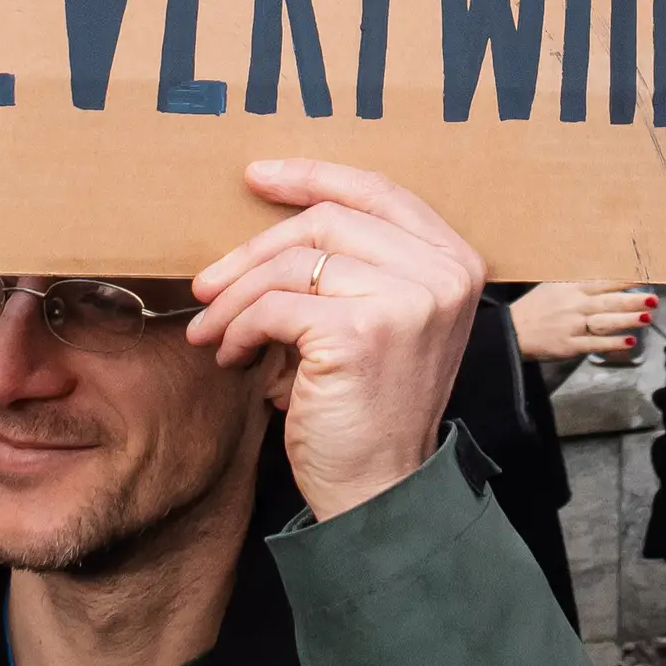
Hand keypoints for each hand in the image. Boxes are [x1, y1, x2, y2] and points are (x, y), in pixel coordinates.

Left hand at [188, 159, 481, 524]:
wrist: (381, 489)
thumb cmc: (373, 405)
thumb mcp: (387, 319)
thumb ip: (361, 263)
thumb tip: (274, 209)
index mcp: (456, 260)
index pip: (376, 190)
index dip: (312, 175)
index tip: (257, 177)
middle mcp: (441, 273)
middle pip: (326, 221)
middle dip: (254, 250)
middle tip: (208, 282)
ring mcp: (406, 300)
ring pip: (292, 264)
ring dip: (237, 297)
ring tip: (214, 329)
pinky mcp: (360, 333)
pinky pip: (275, 307)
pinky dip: (241, 327)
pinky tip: (233, 354)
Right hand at [510, 281, 656, 363]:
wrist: (512, 331)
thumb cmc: (534, 308)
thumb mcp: (552, 286)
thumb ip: (575, 283)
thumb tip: (600, 277)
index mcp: (570, 289)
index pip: (603, 283)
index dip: (624, 281)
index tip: (643, 278)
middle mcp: (574, 306)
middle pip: (609, 302)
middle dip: (633, 300)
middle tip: (653, 298)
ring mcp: (573, 326)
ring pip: (606, 322)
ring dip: (628, 320)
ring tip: (647, 317)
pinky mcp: (570, 346)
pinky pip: (595, 344)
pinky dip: (612, 343)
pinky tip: (629, 341)